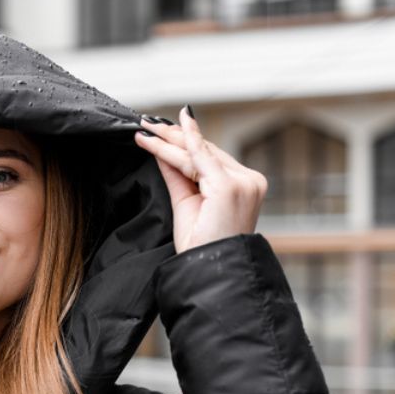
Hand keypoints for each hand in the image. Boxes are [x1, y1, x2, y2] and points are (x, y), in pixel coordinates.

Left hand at [133, 106, 267, 253]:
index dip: (186, 141)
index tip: (163, 129)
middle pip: (205, 150)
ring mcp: (243, 182)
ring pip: (198, 153)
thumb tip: (162, 151)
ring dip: (168, 139)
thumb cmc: (201, 246)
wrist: (210, 271)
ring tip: (145, 129)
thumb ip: (177, 175)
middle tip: (148, 122)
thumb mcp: (187, 204)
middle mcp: (249, 180)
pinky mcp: (229, 186)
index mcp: (245, 185)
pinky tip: (160, 136)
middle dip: (174, 135)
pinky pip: (196, 160)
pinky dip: (176, 147)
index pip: (211, 156)